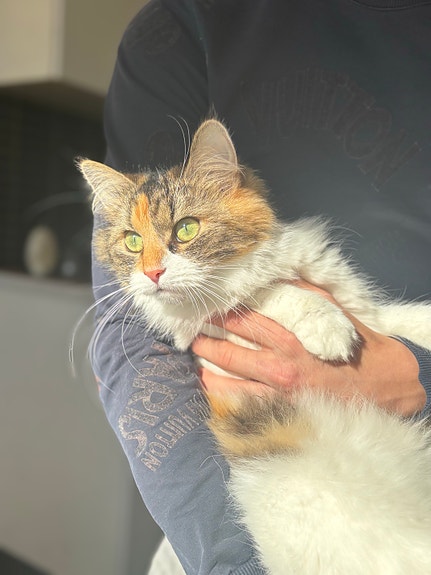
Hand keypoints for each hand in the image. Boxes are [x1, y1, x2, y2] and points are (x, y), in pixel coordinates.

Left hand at [192, 282, 425, 416]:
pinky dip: (219, 393)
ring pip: (226, 380)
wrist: (388, 391)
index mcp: (292, 341)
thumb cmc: (360, 350)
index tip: (205, 305)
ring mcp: (276, 396)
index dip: (220, 312)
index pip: (244, 321)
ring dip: (206, 365)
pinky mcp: (279, 415)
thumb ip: (305, 296)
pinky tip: (209, 383)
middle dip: (205, 337)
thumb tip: (277, 280)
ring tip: (195, 353)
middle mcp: (280, 369)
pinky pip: (238, 406)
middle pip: (228, 349)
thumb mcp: (336, 315)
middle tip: (190, 328)